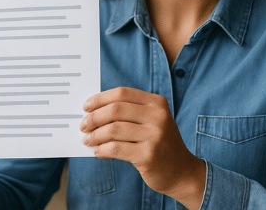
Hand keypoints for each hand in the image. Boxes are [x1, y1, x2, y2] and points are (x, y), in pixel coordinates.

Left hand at [80, 87, 205, 208]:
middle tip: (84, 125)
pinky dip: (102, 150)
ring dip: (95, 135)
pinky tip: (98, 152)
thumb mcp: (152, 121)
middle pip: (116, 109)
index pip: (122, 93)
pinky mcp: (148, 156)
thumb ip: (130, 112)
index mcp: (157, 103)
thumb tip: (94, 111)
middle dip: (94, 117)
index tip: (86, 106)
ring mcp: (154, 136)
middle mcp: (158, 116)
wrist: (181, 171)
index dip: (101, 98)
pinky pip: (116, 149)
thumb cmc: (160, 143)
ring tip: (88, 140)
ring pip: (113, 129)